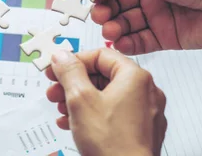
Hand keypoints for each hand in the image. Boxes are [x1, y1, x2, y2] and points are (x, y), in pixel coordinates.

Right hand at [46, 48, 166, 155]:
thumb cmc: (113, 145)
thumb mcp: (80, 100)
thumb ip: (69, 72)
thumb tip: (62, 56)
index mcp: (135, 77)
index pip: (101, 55)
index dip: (75, 60)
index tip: (58, 68)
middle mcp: (146, 92)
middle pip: (104, 76)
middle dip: (74, 83)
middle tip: (55, 90)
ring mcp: (146, 113)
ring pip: (107, 96)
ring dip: (80, 100)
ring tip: (62, 110)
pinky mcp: (142, 132)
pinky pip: (115, 114)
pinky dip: (94, 115)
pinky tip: (74, 124)